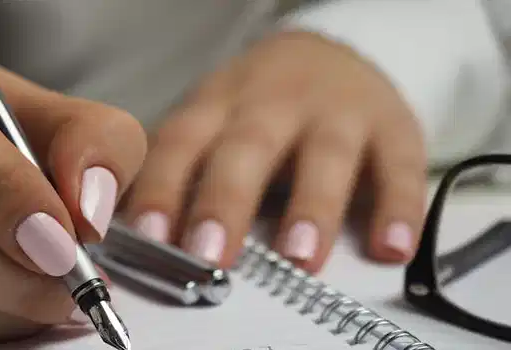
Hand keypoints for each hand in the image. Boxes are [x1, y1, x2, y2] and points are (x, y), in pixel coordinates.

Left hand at [122, 31, 425, 272]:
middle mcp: (273, 105)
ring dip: (310, 207)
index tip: (148, 237)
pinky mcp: (391, 127)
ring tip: (298, 257)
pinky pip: (400, 166)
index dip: (162, 188)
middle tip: (209, 255)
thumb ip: (178, 171)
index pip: (181, 144)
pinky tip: (389, 246)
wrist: (331, 53)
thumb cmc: (258, 104)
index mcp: (218, 106)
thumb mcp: (210, 122)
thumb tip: (126, 232)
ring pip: (324, 155)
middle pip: (246, 149)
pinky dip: (398, 207)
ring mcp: (335, 113)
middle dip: (226, 202)